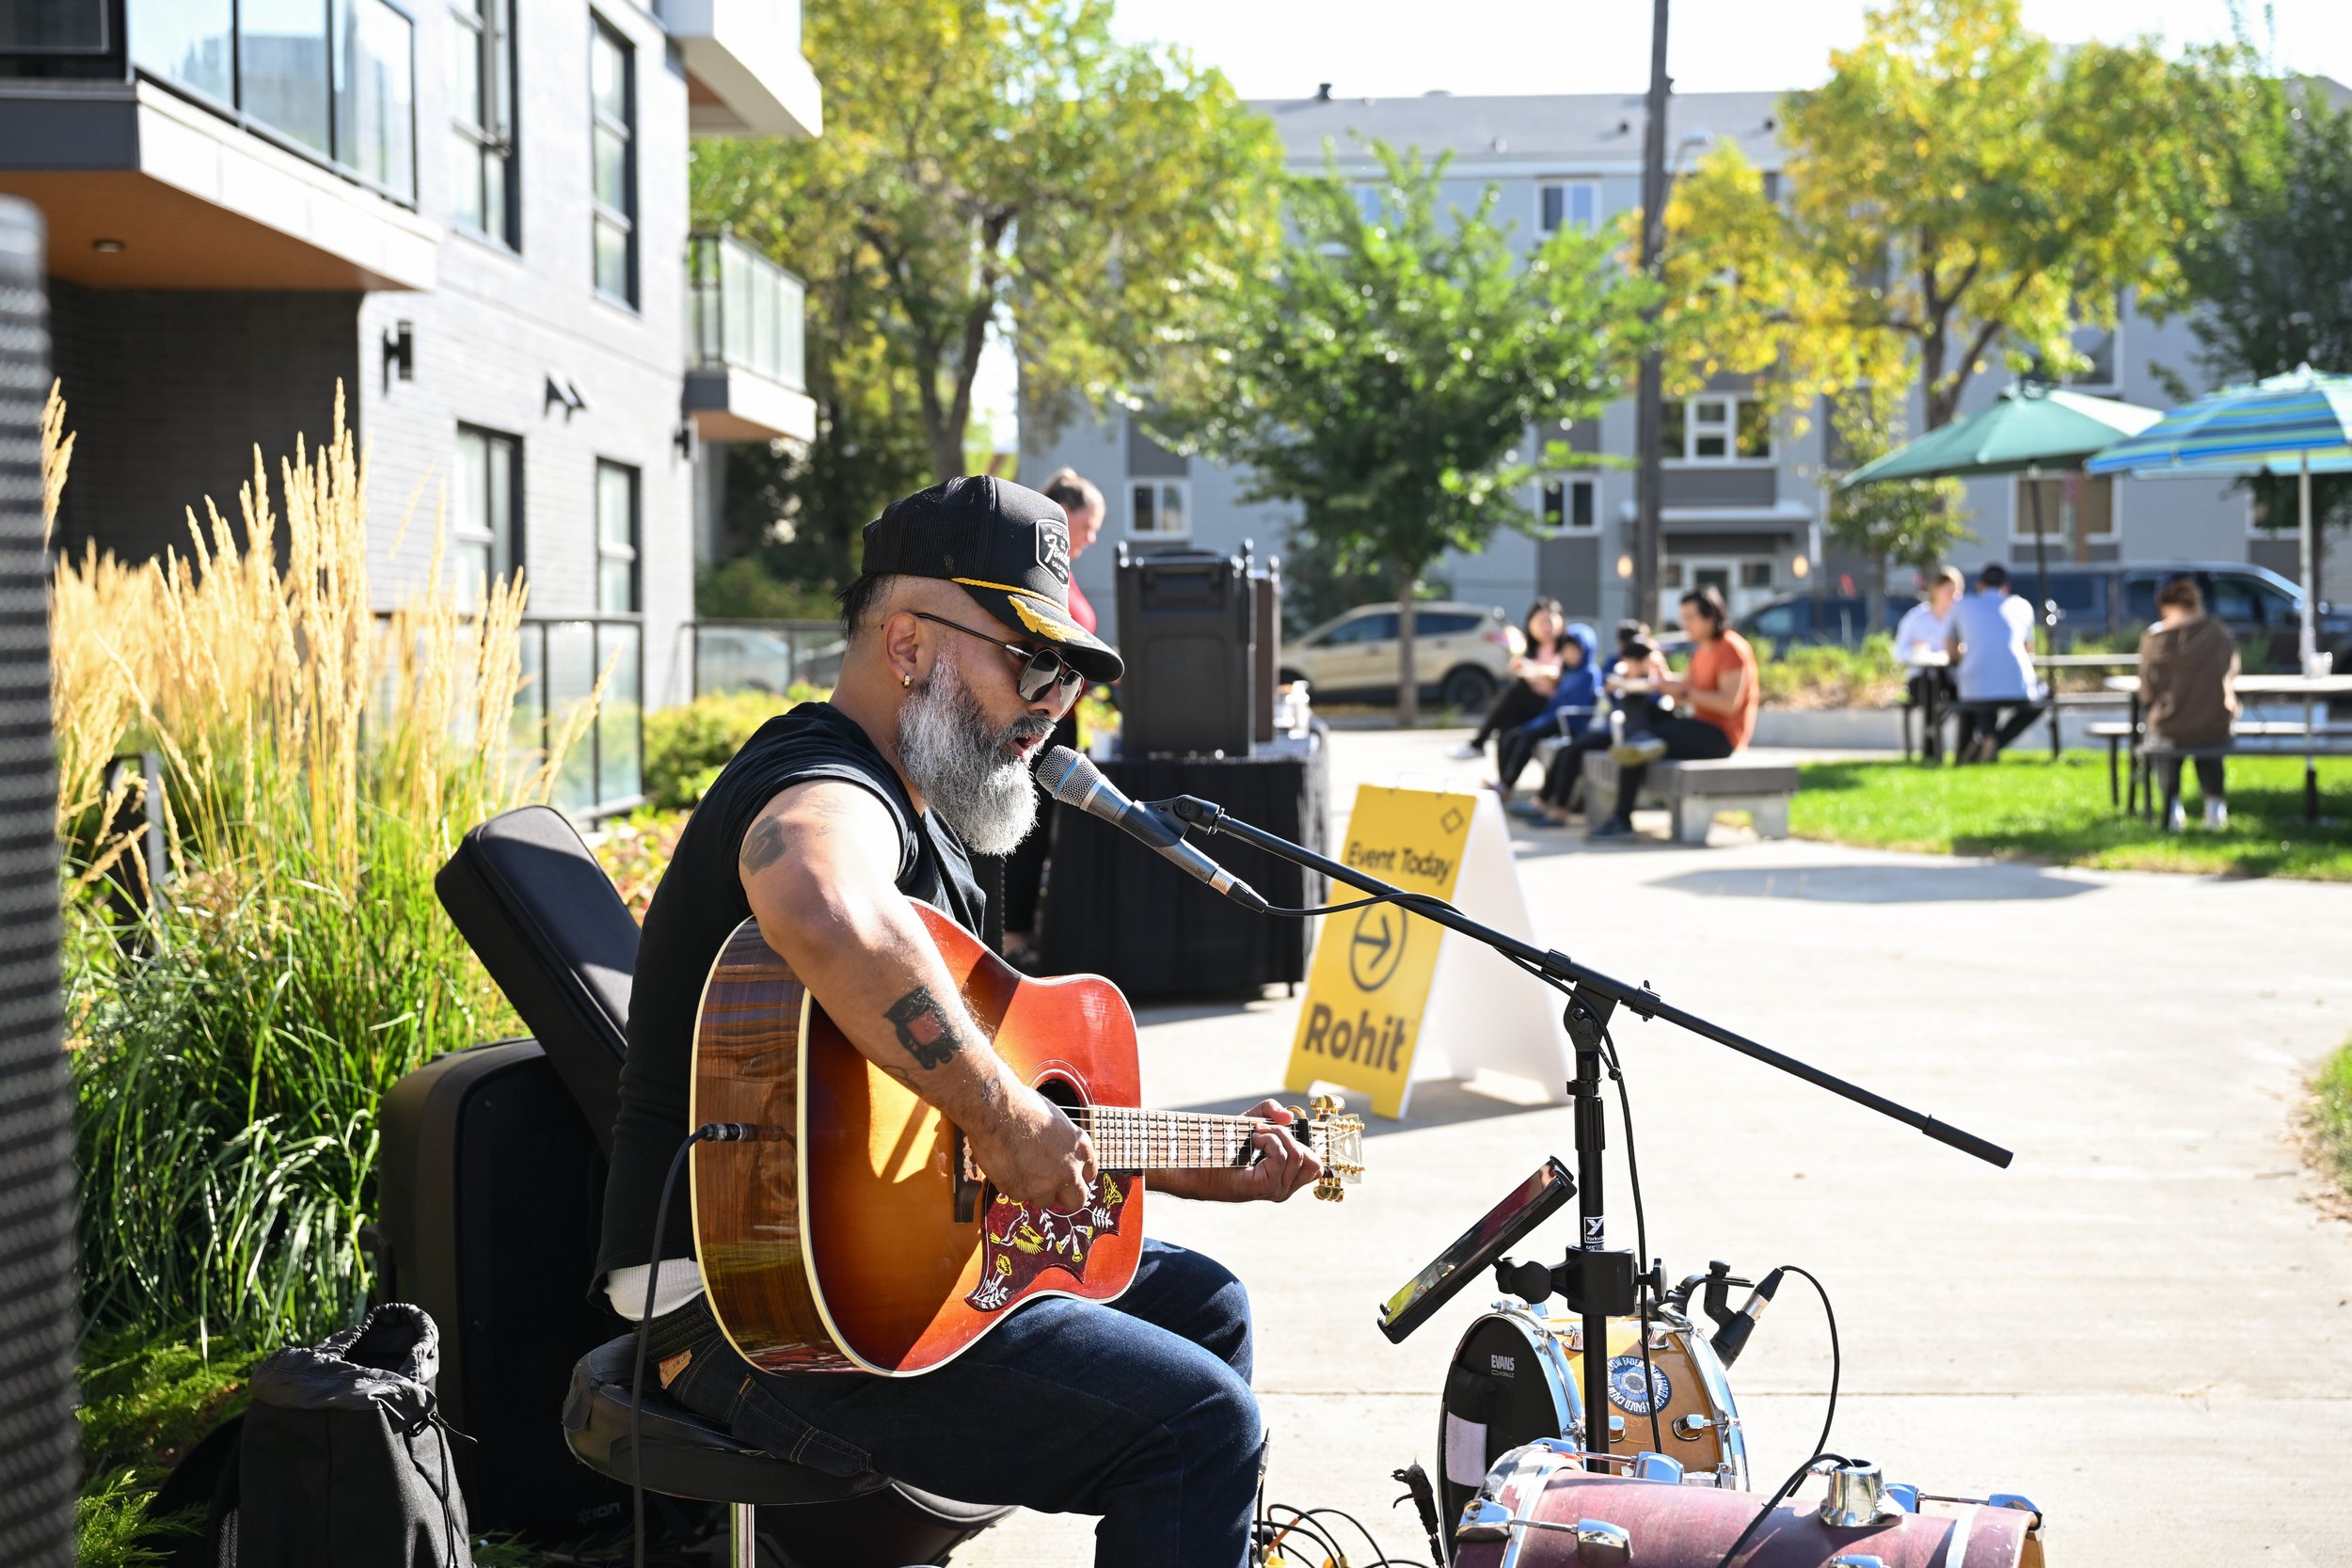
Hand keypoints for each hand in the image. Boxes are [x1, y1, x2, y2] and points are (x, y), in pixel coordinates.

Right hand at [968, 1080, 1095, 1212]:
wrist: (995, 1111)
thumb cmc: (1022, 1106)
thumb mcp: (1055, 1119)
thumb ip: (1063, 1143)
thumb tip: (1059, 1152)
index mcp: (1080, 1147)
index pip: (1089, 1174)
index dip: (1077, 1176)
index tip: (1068, 1176)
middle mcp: (1069, 1170)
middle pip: (1076, 1200)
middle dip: (1064, 1196)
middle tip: (1050, 1187)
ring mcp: (1046, 1184)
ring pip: (1044, 1201)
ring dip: (1035, 1190)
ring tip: (1021, 1168)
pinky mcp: (1022, 1192)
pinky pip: (1019, 1196)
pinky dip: (1014, 1185)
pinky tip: (1007, 1166)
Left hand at [1155, 1100, 1322, 1204]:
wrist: (1194, 1163)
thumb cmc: (1220, 1147)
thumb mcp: (1249, 1123)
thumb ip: (1270, 1113)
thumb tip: (1288, 1117)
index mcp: (1285, 1180)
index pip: (1315, 1165)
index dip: (1302, 1142)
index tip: (1274, 1132)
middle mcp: (1284, 1190)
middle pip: (1311, 1159)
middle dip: (1288, 1137)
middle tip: (1261, 1131)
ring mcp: (1276, 1191)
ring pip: (1297, 1154)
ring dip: (1276, 1135)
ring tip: (1254, 1136)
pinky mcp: (1265, 1187)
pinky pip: (1282, 1156)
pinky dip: (1268, 1140)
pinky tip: (1252, 1141)